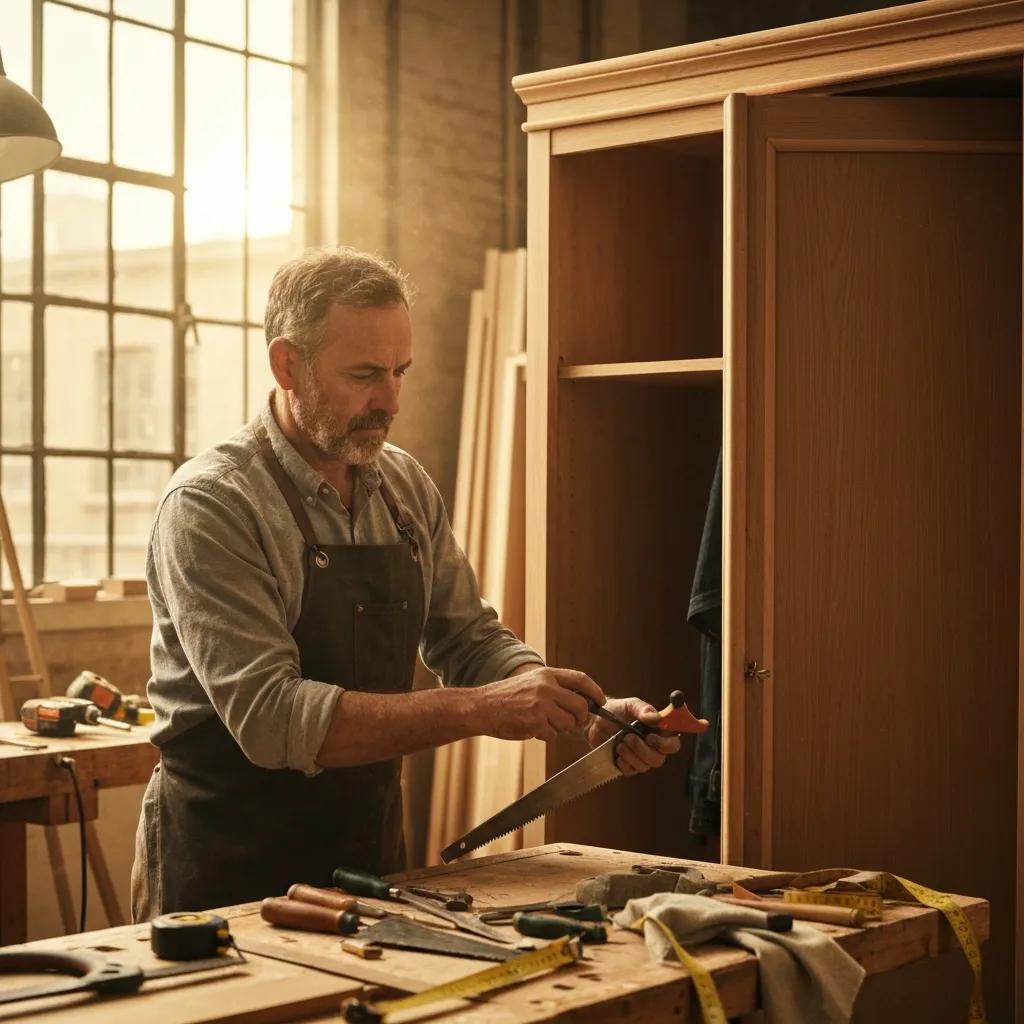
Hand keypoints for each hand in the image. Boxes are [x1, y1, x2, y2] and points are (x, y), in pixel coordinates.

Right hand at [478, 665, 603, 742]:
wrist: (481, 707)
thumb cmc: (506, 697)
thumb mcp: (531, 682)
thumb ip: (553, 688)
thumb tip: (579, 701)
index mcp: (547, 675)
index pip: (581, 679)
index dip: (595, 691)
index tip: (601, 701)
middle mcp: (546, 687)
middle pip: (580, 705)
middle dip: (581, 717)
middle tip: (575, 723)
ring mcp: (541, 705)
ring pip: (568, 723)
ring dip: (560, 728)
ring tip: (544, 724)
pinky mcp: (535, 722)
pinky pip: (552, 735)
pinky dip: (545, 736)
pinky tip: (532, 728)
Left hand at [585, 697, 680, 775]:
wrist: (596, 721)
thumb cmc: (617, 711)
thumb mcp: (630, 705)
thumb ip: (644, 709)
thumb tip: (656, 717)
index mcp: (658, 732)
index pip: (673, 744)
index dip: (666, 744)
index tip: (651, 737)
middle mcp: (653, 748)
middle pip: (659, 759)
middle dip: (643, 750)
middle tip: (628, 737)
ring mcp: (641, 759)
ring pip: (645, 766)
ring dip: (631, 754)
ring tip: (619, 743)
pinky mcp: (628, 767)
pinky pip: (631, 771)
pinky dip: (623, 762)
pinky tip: (617, 753)